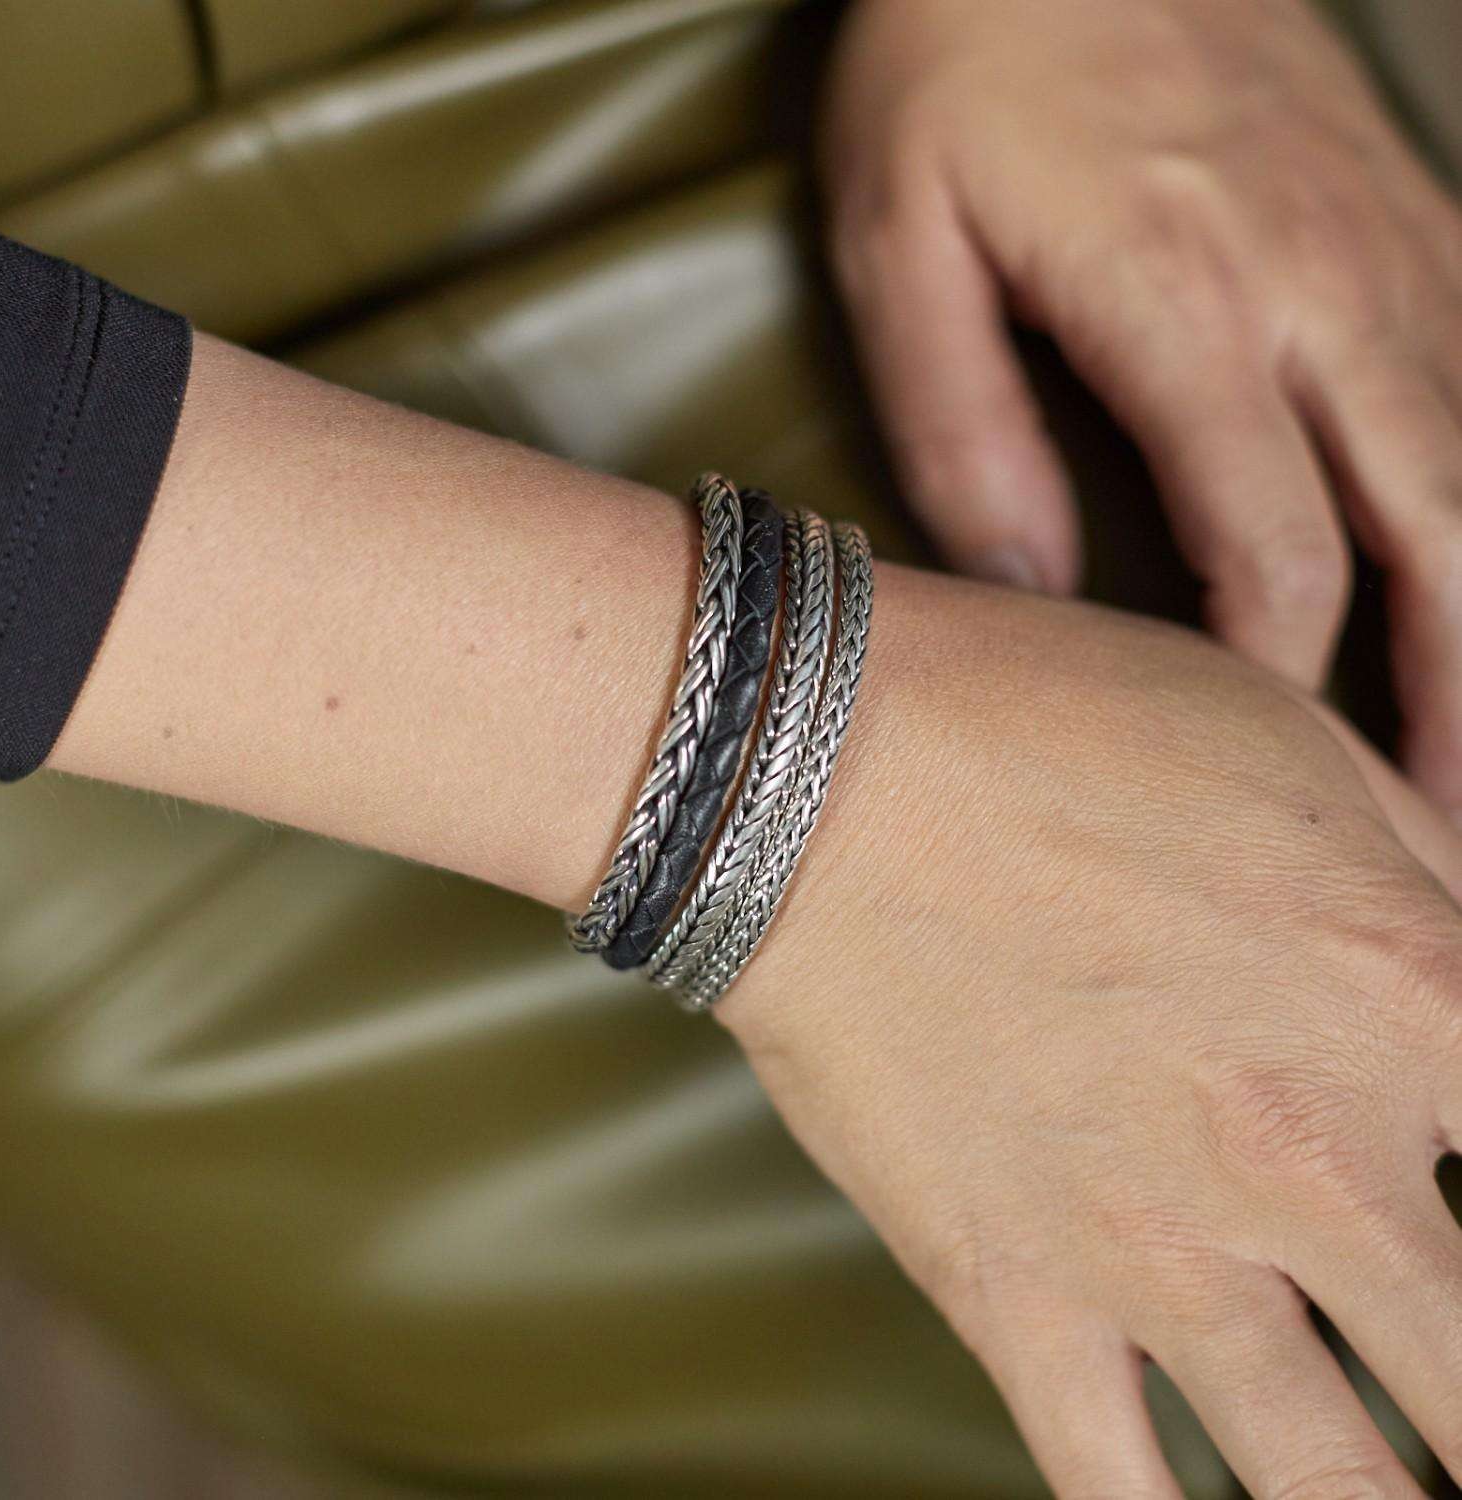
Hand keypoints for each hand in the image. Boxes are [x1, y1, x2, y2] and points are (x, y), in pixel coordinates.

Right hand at [716, 562, 1461, 1496]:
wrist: (808, 774)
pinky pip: (1122, 1493)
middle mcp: (1314, 1154)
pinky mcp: (1013, 1295)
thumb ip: (1421, 863)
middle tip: (1457, 1399)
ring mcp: (1159, 1250)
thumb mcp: (1278, 738)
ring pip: (1342, 1492)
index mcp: (1405, 997)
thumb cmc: (1035, 722)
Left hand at [821, 0, 1461, 811]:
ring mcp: (1385, 242)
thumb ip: (961, 423)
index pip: (1278, 547)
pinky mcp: (1406, 210)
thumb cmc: (960, 73)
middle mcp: (1321, 286)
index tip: (1279, 779)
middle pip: (1435, 526)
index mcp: (1186, 307)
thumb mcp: (899, 243)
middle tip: (1447, 822)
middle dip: (1453, 691)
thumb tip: (1034, 582)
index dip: (1289, 684)